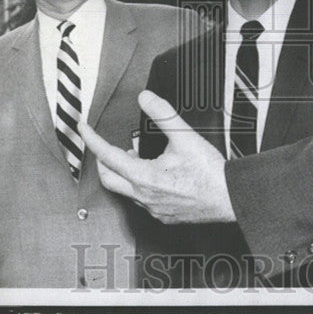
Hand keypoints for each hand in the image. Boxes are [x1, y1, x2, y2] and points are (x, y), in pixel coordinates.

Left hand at [79, 90, 235, 223]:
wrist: (229, 198)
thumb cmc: (209, 173)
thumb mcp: (184, 136)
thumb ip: (162, 114)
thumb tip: (146, 98)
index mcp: (143, 176)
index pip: (107, 156)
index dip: (92, 139)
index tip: (83, 129)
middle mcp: (143, 196)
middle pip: (108, 178)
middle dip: (103, 160)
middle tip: (105, 146)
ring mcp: (152, 209)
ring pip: (125, 190)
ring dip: (124, 172)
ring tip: (134, 157)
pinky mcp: (163, 216)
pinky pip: (141, 200)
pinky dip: (139, 185)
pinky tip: (154, 176)